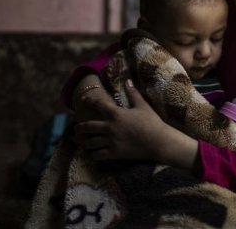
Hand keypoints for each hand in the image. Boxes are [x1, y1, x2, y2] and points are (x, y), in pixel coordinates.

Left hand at [75, 79, 198, 168]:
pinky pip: (99, 155)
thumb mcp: (142, 105)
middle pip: (88, 127)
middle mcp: (110, 127)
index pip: (97, 105)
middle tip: (76, 128)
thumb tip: (127, 80)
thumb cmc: (152, 122)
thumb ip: (133, 93)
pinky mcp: (115, 153)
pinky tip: (92, 154)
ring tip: (80, 142)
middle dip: (80, 127)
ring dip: (84, 142)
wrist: (159, 141)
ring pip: (91, 143)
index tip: (82, 100)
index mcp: (116, 114)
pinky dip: (93, 155)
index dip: (88, 101)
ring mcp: (111, 141)